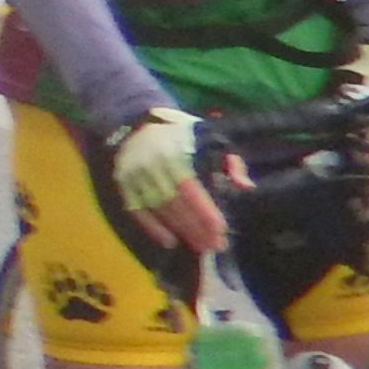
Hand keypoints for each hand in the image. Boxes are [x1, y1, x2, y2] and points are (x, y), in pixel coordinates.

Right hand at [108, 106, 230, 256]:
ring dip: (180, 230)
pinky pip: (137, 210)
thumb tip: (246, 187)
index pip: (191, 188)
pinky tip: (169, 241)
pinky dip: (152, 228)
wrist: (136, 122)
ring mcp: (135, 177)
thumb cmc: (181, 133)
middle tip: (215, 246)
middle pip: (176, 203)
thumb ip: (230, 161)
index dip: (205, 211)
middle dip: (197, 227)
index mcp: (175, 154)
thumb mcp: (211, 138)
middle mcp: (152, 167)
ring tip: (200, 247)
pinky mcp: (123, 184)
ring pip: (159, 209)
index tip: (221, 230)